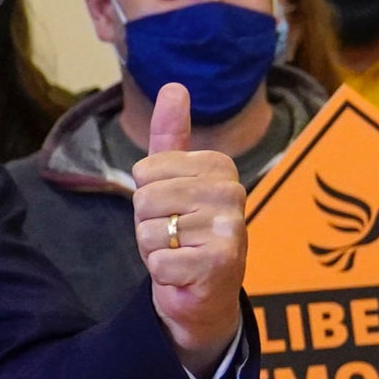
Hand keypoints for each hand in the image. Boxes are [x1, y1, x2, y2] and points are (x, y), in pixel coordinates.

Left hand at [131, 82, 249, 374]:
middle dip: (148, 224)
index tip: (171, 210)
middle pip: (145, 199)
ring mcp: (230, 227)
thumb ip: (170, 136)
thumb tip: (174, 86)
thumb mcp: (172, 182)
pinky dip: (163, 273)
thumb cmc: (185, 233)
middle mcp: (232, 192)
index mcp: (220, 166)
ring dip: (155, 249)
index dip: (147, 196)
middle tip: (174, 237)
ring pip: (150, 231)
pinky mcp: (221, 262)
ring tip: (180, 253)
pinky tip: (184, 274)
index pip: (146, 171)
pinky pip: (159, 260)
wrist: (203, 293)